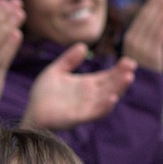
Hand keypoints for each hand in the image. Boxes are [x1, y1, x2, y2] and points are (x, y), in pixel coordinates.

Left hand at [21, 43, 136, 129]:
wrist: (31, 113)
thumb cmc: (43, 95)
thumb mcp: (56, 71)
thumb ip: (69, 60)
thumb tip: (82, 45)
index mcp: (87, 84)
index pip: (108, 76)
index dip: (119, 69)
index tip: (129, 61)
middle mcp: (90, 96)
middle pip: (111, 86)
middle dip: (122, 77)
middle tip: (131, 67)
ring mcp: (85, 107)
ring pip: (106, 98)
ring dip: (118, 89)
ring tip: (128, 78)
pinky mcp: (77, 118)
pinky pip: (94, 113)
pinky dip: (104, 107)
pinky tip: (112, 99)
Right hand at [122, 0, 162, 71]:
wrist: (141, 91)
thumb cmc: (142, 71)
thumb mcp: (139, 52)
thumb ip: (145, 36)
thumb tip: (154, 17)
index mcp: (129, 40)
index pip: (140, 19)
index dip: (149, 6)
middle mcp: (133, 44)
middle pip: (145, 20)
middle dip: (155, 5)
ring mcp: (141, 51)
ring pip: (152, 27)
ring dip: (160, 11)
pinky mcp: (151, 58)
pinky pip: (158, 39)